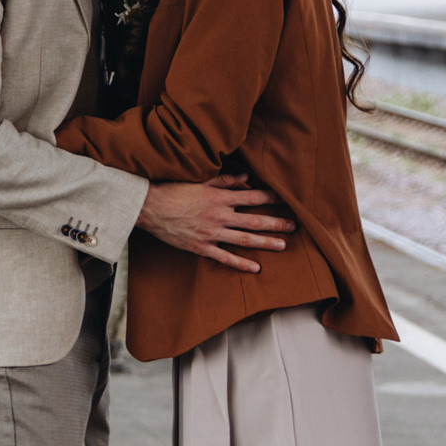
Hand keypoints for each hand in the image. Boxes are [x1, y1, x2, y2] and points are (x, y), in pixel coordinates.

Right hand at [136, 175, 293, 273]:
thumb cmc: (174, 190)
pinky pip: (225, 257)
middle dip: (276, 222)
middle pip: (254, 220)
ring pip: (244, 240)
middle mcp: (219, 216)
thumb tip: (245, 178)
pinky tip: (255, 268)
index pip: (252, 197)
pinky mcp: (202, 247)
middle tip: (294, 225)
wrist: (151, 208)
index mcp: (220, 198)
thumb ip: (224, 180)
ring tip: (283, 245)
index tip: (286, 200)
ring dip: (265, 243)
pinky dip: (241, 264)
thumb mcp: (200, 180)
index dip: (271, 199)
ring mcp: (211, 233)